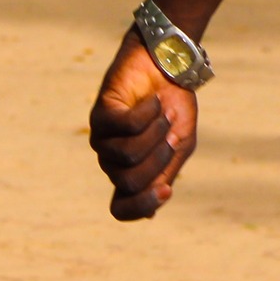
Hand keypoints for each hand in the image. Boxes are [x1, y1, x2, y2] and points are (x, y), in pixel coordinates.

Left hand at [87, 31, 198, 220]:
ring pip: (128, 154)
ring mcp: (103, 139)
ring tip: (163, 113)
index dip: (141, 206)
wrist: (170, 67)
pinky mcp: (101, 114)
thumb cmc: (175, 107)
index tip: (166, 189)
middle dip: (159, 159)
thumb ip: (165, 175)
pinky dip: (147, 113)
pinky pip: (124, 126)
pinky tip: (153, 101)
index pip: (121, 209)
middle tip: (171, 135)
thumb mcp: (179, 146)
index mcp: (131, 173)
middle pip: (130, 182)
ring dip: (156, 132)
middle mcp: (112, 161)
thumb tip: (150, 213)